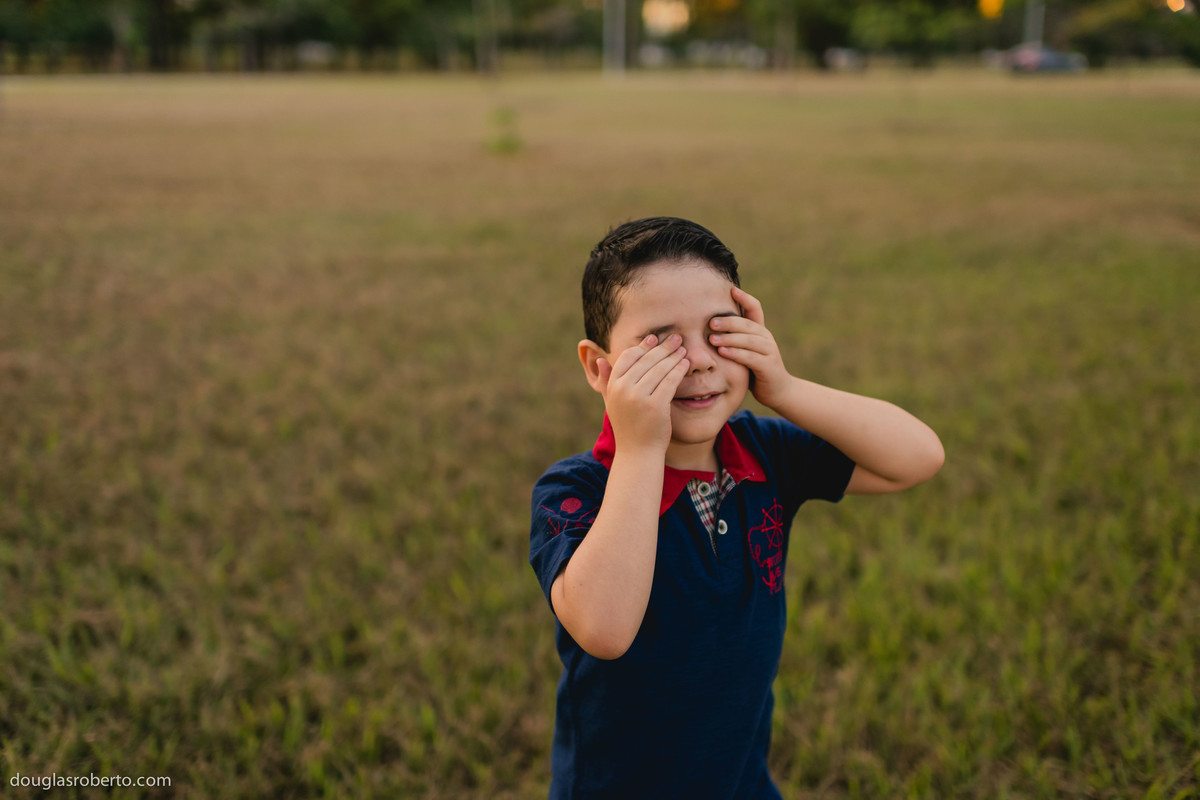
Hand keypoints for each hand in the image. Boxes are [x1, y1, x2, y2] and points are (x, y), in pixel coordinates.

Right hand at [596, 334, 688, 454]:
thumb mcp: (612, 403)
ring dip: (674, 356)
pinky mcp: (656, 405)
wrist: (638, 453)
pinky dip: (679, 370)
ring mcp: (639, 397)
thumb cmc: (628, 428)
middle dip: (663, 347)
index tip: (655, 338)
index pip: (628, 357)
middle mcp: (624, 389)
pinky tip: (685, 364)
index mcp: (613, 386)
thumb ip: (606, 381)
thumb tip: (601, 360)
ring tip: (683, 349)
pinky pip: (670, 381)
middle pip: (647, 360)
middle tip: (676, 338)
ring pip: (660, 368)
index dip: (643, 346)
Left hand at [708, 286, 792, 409]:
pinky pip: (750, 357)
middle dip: (728, 322)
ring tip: (712, 339)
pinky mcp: (768, 366)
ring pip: (748, 340)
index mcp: (760, 331)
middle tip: (710, 322)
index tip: (731, 289)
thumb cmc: (756, 369)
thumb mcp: (746, 351)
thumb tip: (709, 327)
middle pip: (747, 324)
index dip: (745, 298)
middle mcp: (766, 338)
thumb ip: (734, 339)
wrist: (778, 390)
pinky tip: (723, 353)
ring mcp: (769, 351)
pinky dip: (736, 354)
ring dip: (729, 338)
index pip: (755, 309)